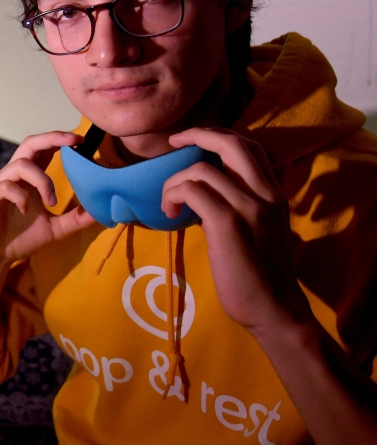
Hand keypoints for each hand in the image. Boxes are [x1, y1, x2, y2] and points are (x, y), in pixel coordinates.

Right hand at [0, 131, 95, 266]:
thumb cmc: (21, 239)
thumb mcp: (55, 229)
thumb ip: (75, 219)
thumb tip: (101, 213)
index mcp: (29, 179)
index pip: (43, 150)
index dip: (59, 140)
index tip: (80, 140)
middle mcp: (13, 175)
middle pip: (30, 144)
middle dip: (51, 138)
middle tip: (73, 142)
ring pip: (21, 165)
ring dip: (42, 180)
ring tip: (51, 201)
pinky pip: (5, 186)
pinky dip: (21, 196)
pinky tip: (26, 210)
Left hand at [162, 128, 308, 334]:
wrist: (275, 310)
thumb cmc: (260, 275)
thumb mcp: (256, 230)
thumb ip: (237, 205)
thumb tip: (200, 192)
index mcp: (273, 194)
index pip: (249, 145)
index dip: (218, 134)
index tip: (191, 141)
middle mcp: (266, 195)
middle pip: (233, 143)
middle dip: (197, 134)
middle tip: (174, 143)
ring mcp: (249, 208)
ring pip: (201, 169)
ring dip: (174, 182)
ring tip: (170, 205)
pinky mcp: (228, 224)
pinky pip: (192, 190)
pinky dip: (173, 195)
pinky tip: (171, 214)